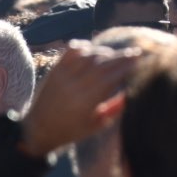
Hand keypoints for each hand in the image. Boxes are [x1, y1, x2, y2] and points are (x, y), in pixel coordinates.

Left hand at [18, 42, 141, 157]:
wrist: (37, 129)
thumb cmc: (71, 130)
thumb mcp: (96, 125)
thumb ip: (115, 109)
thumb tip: (132, 91)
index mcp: (86, 102)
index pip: (111, 78)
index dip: (127, 68)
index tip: (140, 62)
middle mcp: (74, 85)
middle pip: (103, 64)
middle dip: (121, 57)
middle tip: (135, 52)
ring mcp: (63, 75)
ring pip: (89, 55)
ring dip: (105, 52)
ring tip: (115, 55)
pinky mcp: (55, 69)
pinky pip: (72, 50)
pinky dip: (85, 46)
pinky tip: (93, 50)